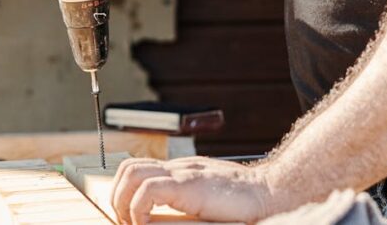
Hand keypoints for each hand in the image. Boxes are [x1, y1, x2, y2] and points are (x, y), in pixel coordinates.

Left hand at [111, 156, 285, 224]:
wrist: (269, 194)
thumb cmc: (244, 202)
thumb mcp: (208, 197)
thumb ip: (187, 200)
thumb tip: (162, 218)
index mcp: (182, 171)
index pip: (139, 169)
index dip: (124, 191)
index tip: (128, 217)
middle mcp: (179, 167)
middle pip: (128, 167)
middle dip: (117, 196)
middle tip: (126, 221)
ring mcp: (184, 173)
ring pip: (132, 173)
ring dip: (123, 201)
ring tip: (133, 222)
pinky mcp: (189, 185)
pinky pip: (148, 190)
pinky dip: (138, 208)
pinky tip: (145, 224)